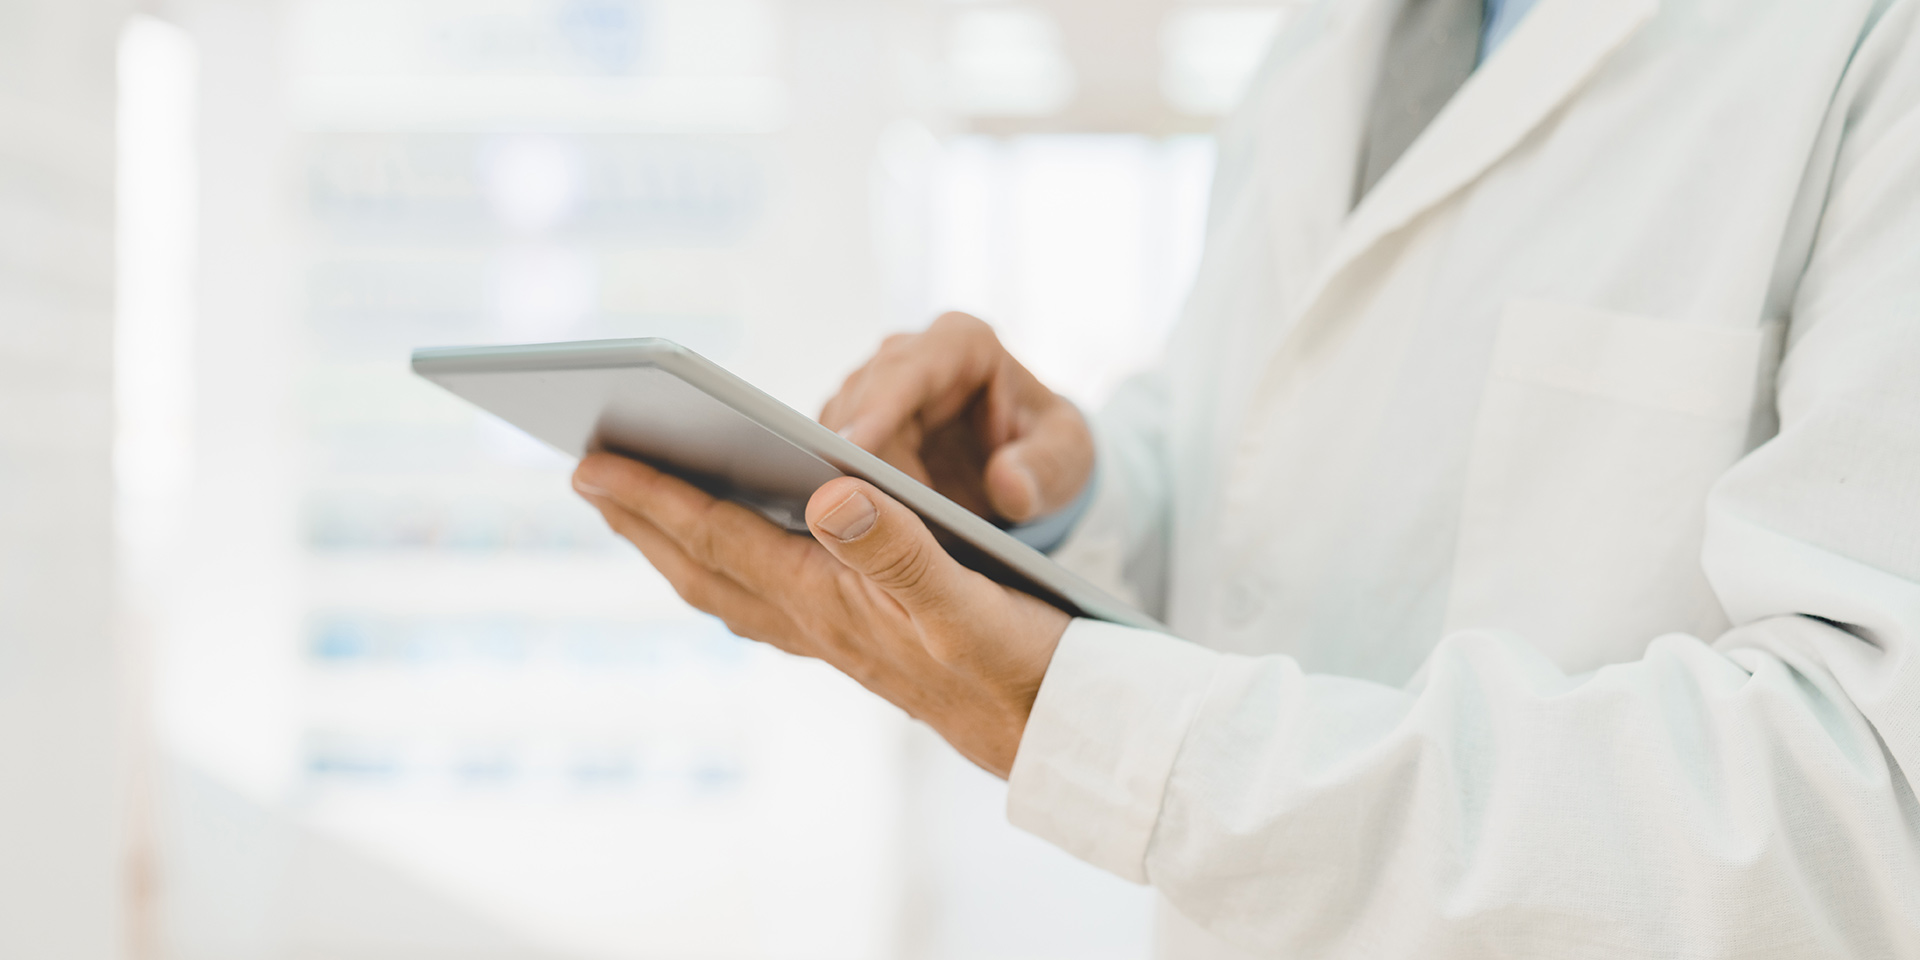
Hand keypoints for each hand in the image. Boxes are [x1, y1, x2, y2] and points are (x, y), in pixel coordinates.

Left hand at [572, 451, 1070, 777]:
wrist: (1056, 734)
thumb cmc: (1018, 664)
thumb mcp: (965, 597)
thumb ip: (895, 546)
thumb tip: (825, 493)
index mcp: (829, 601)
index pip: (720, 538)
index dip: (653, 498)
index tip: (591, 464)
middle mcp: (818, 623)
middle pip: (704, 567)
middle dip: (643, 520)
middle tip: (588, 475)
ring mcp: (835, 640)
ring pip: (730, 589)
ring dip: (678, 547)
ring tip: (644, 511)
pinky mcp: (862, 646)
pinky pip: (769, 604)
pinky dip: (734, 573)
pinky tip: (743, 561)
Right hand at [821, 313, 1092, 524]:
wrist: (1032, 466)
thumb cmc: (1049, 450)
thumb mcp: (1065, 459)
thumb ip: (1044, 470)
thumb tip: (1009, 485)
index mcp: (963, 343)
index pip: (909, 370)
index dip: (878, 409)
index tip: (852, 448)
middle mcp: (910, 357)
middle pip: (862, 402)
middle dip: (852, 455)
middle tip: (843, 510)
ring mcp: (878, 392)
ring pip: (840, 431)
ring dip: (843, 480)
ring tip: (852, 533)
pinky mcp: (860, 428)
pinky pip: (837, 459)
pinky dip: (842, 493)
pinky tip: (846, 533)